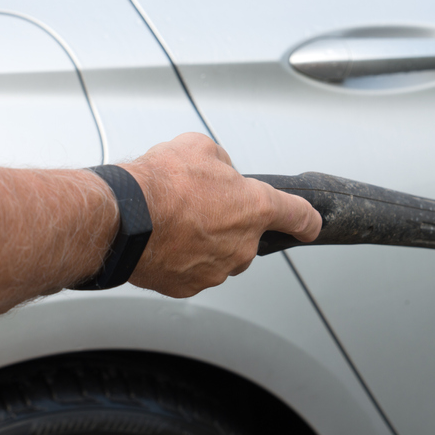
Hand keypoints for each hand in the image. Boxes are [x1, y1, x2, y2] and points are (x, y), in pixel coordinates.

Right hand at [0, 133, 319, 333]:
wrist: (123, 218)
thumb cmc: (160, 182)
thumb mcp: (199, 147)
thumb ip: (221, 161)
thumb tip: (219, 169)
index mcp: (256, 206)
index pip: (298, 215)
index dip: (307, 219)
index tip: (311, 224)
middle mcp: (243, 243)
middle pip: (247, 235)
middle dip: (228, 221)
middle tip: (198, 204)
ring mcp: (217, 269)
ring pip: (219, 254)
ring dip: (203, 240)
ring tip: (173, 220)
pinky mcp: (189, 286)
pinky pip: (193, 271)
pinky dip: (180, 258)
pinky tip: (162, 239)